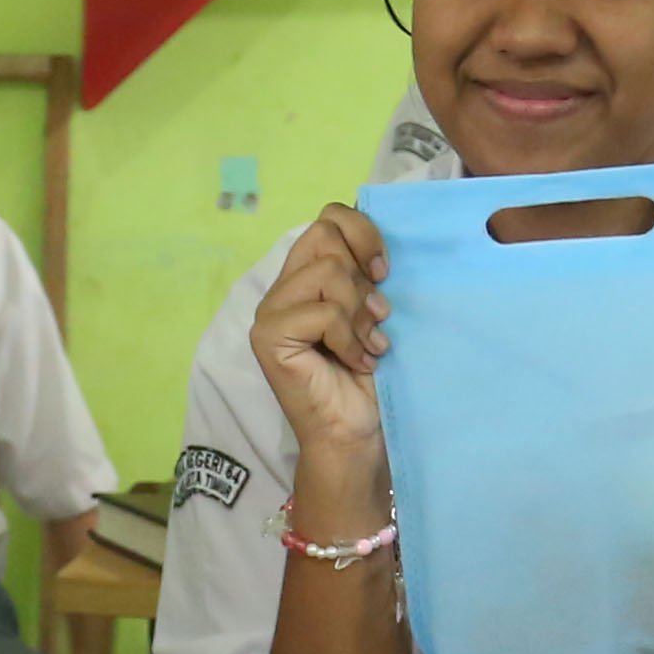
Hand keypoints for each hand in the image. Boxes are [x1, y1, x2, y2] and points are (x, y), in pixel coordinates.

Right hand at [248, 203, 390, 474]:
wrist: (358, 435)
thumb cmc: (371, 380)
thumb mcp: (376, 312)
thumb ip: (367, 275)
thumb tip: (380, 246)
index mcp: (306, 277)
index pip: (329, 218)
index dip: (364, 235)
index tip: (385, 274)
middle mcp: (283, 288)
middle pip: (325, 235)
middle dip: (362, 276)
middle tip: (377, 317)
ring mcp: (270, 313)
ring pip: (328, 271)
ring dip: (360, 312)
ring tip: (369, 346)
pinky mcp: (268, 337)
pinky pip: (323, 312)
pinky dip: (350, 338)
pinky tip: (358, 362)